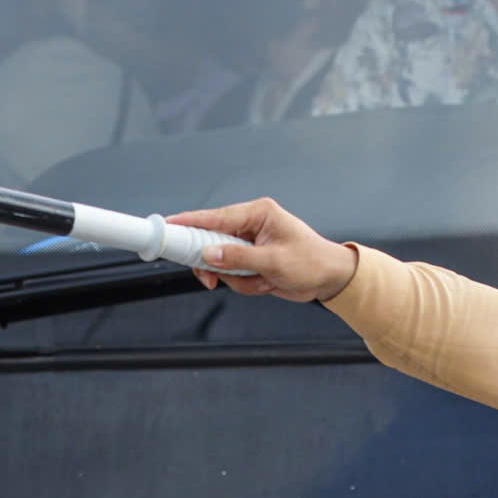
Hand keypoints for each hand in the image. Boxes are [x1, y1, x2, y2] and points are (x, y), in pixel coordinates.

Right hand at [170, 197, 359, 301]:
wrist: (330, 278)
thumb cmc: (311, 262)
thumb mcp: (274, 261)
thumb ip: (238, 257)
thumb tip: (208, 255)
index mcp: (258, 213)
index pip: (215, 216)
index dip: (189, 222)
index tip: (167, 226)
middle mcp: (250, 225)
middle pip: (211, 242)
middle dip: (216, 265)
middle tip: (212, 279)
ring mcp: (249, 243)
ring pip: (221, 263)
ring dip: (239, 279)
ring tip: (263, 281)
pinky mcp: (250, 259)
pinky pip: (233, 274)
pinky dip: (246, 284)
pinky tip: (265, 283)